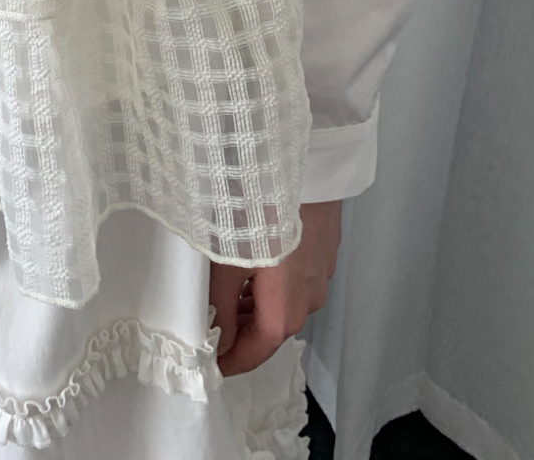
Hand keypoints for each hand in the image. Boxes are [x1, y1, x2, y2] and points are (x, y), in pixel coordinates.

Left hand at [208, 201, 341, 375]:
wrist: (301, 168)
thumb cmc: (260, 214)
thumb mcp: (226, 262)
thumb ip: (219, 307)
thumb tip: (217, 342)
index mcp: (285, 313)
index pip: (256, 353)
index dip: (231, 362)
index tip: (210, 364)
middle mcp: (309, 302)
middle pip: (271, 329)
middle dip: (241, 331)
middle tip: (210, 323)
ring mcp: (320, 277)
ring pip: (284, 304)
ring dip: (256, 305)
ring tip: (227, 291)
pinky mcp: (324, 253)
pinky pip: (296, 281)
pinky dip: (273, 284)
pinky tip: (254, 263)